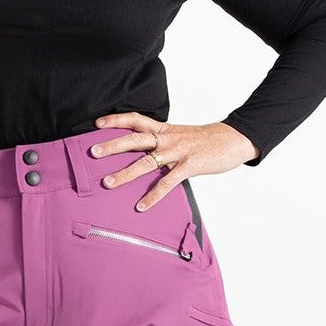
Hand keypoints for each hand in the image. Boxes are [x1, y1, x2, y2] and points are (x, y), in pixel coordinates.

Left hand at [89, 112, 258, 210]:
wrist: (233, 139)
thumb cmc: (205, 140)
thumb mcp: (179, 134)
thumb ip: (161, 140)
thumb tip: (143, 150)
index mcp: (164, 129)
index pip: (136, 119)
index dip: (116, 120)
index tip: (98, 123)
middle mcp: (167, 138)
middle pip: (135, 139)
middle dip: (112, 145)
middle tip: (93, 152)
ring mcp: (177, 152)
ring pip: (146, 162)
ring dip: (125, 173)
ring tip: (107, 183)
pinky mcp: (189, 166)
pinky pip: (168, 183)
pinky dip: (153, 196)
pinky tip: (141, 206)